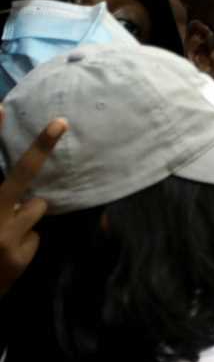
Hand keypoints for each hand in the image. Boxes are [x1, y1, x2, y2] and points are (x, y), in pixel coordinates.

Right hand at [0, 108, 64, 296]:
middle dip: (41, 147)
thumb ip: (3, 198)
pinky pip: (37, 234)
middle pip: (19, 174)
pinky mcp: (19, 254)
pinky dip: (27, 240)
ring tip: (5, 233)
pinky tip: (10, 252)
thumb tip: (30, 193)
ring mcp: (2, 234)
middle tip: (60, 123)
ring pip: (36, 206)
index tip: (1, 107)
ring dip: (27, 215)